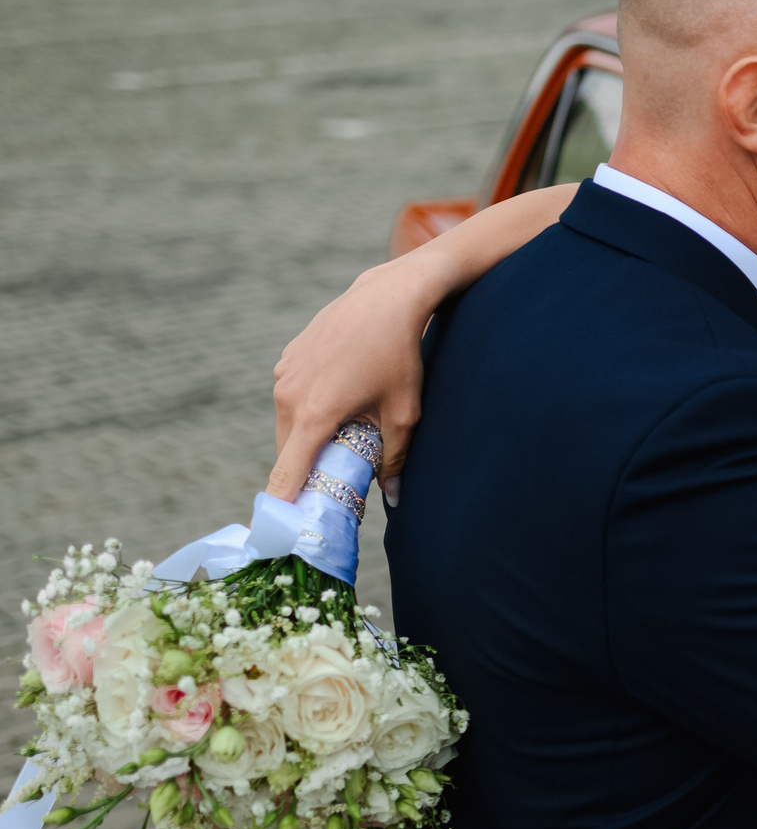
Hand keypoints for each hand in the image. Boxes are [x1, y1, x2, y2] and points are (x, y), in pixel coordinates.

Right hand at [266, 256, 449, 501]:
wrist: (387, 297)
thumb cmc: (400, 356)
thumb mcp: (404, 413)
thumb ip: (396, 460)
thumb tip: (396, 498)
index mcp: (313, 415)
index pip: (286, 473)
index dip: (283, 505)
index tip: (280, 531)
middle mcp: (288, 396)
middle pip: (291, 451)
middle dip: (308, 472)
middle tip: (334, 488)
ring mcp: (284, 374)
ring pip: (291, 424)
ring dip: (310, 439)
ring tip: (343, 443)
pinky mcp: (288, 358)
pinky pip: (294, 398)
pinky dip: (310, 411)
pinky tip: (342, 402)